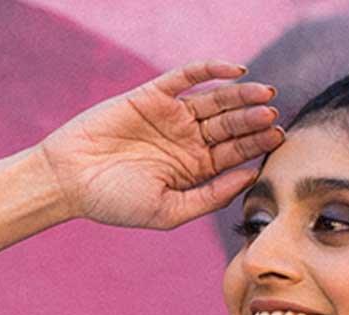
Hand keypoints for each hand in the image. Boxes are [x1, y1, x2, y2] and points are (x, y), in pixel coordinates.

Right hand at [36, 59, 284, 230]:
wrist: (70, 179)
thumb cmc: (116, 203)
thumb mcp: (169, 211)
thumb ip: (209, 197)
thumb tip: (248, 179)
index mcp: (193, 171)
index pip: (234, 155)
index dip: (257, 147)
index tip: (279, 141)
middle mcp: (186, 142)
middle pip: (230, 127)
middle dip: (254, 121)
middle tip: (274, 117)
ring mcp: (171, 116)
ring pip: (216, 101)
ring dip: (241, 97)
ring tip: (265, 94)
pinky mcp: (153, 95)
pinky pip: (187, 76)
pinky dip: (211, 70)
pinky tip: (235, 69)